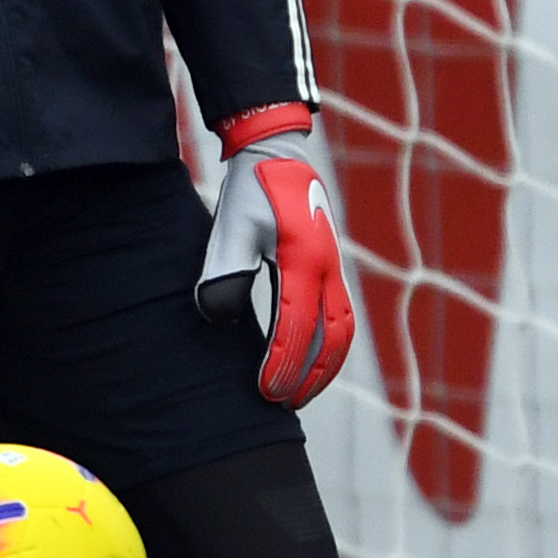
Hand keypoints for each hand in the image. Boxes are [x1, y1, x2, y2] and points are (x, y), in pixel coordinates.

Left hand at [196, 102, 357, 408]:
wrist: (276, 153)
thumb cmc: (249, 190)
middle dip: (310, 375)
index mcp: (303, 257)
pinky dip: (330, 346)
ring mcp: (333, 266)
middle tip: (284, 404)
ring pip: (342, 329)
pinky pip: (340, 315)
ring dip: (326, 366)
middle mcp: (326, 266)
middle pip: (331, 336)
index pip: (296, 324)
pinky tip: (311, 360)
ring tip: (301, 394)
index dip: (283, 362)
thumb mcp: (229, 227)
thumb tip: (216, 314)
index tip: (266, 391)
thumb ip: (224, 270)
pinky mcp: (330, 266)